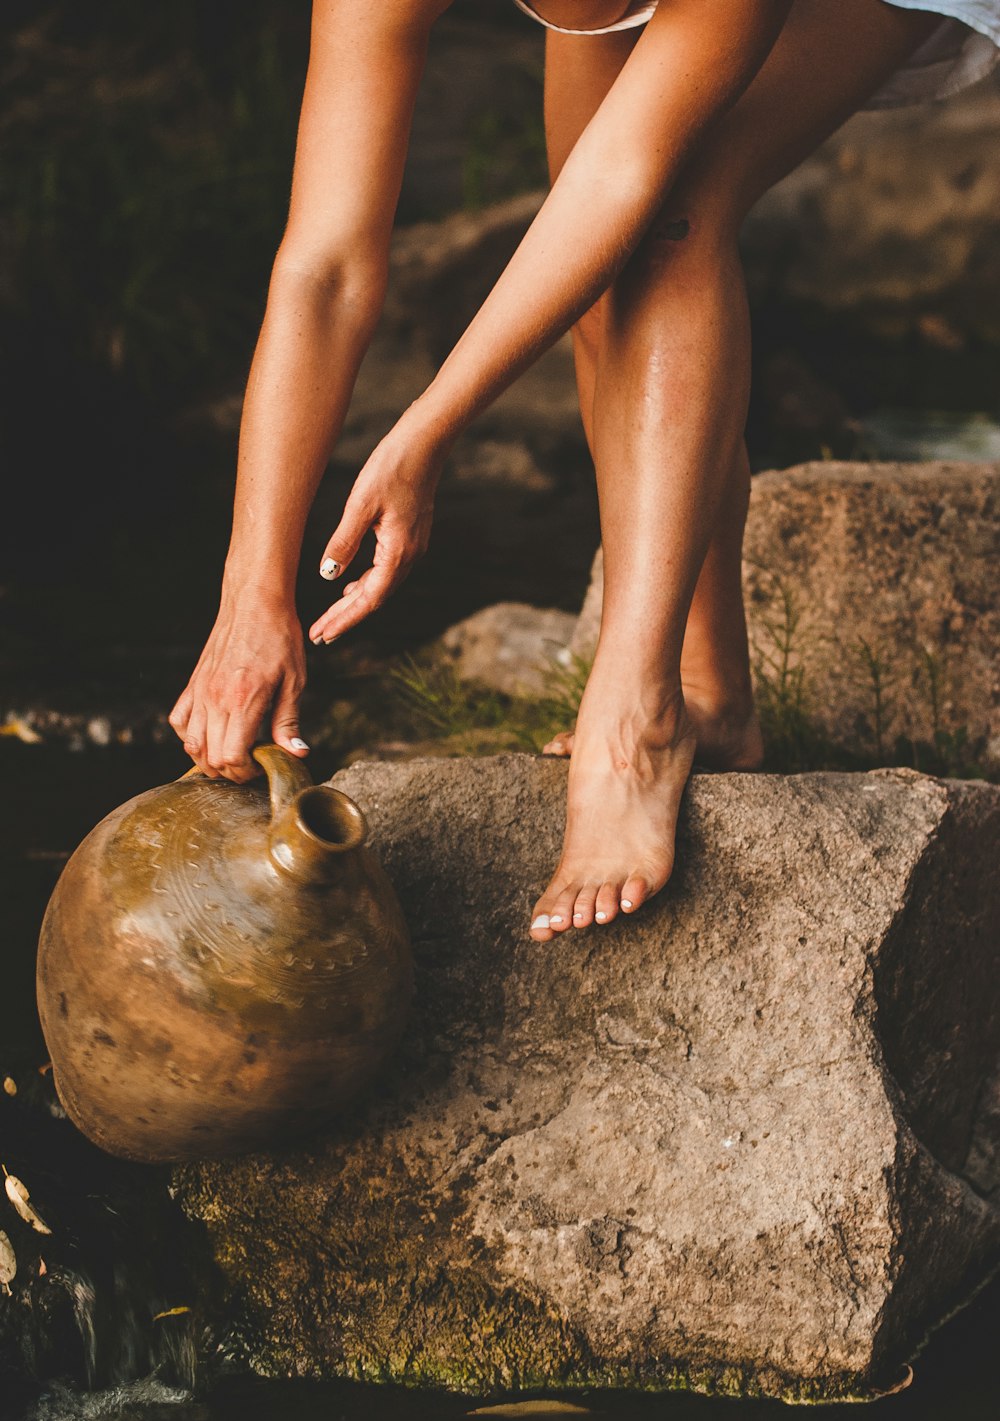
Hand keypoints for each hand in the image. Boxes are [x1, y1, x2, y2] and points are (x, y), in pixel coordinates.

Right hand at [169, 594, 307, 781]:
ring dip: (208, 758)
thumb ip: (289, 721)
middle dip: (230, 771)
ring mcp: (200, 692)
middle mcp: (215, 699)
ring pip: (190, 744)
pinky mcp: (193, 684)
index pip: (230, 757)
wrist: (254, 602)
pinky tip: (211, 733)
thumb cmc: (279, 638)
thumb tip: (296, 753)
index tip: (261, 766)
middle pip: (209, 757)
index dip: (245, 772)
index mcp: (243, 701)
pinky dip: (190, 735)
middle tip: (251, 764)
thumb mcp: (294, 681)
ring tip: (232, 753)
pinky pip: (179, 721)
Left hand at [308, 421, 443, 645]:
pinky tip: (350, 584)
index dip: (344, 620)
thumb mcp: (360, 505)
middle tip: (319, 634)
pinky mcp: (411, 536)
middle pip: (375, 598)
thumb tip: (328, 577)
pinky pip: (387, 571)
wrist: (425, 444)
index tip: (322, 634)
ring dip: (356, 602)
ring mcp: (413, 546)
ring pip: (381, 585)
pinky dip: (367, 583)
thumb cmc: (392, 468)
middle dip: (346, 617)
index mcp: (398, 552)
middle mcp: (410, 555)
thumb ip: (343, 542)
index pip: (369, 599)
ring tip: (331, 616)